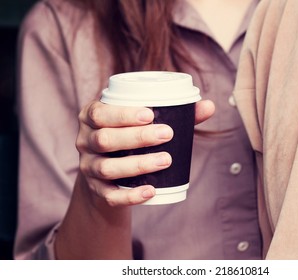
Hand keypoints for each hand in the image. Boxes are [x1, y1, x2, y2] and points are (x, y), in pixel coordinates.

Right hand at [75, 99, 214, 207]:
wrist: (109, 172)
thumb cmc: (130, 138)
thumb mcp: (141, 122)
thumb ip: (175, 113)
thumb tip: (209, 105)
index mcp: (92, 118)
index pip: (99, 113)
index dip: (122, 114)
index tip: (151, 114)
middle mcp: (85, 142)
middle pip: (104, 139)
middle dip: (136, 137)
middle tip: (166, 135)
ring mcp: (88, 167)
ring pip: (107, 168)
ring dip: (137, 164)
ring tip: (165, 160)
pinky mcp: (96, 190)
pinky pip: (110, 196)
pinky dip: (130, 195)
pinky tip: (151, 191)